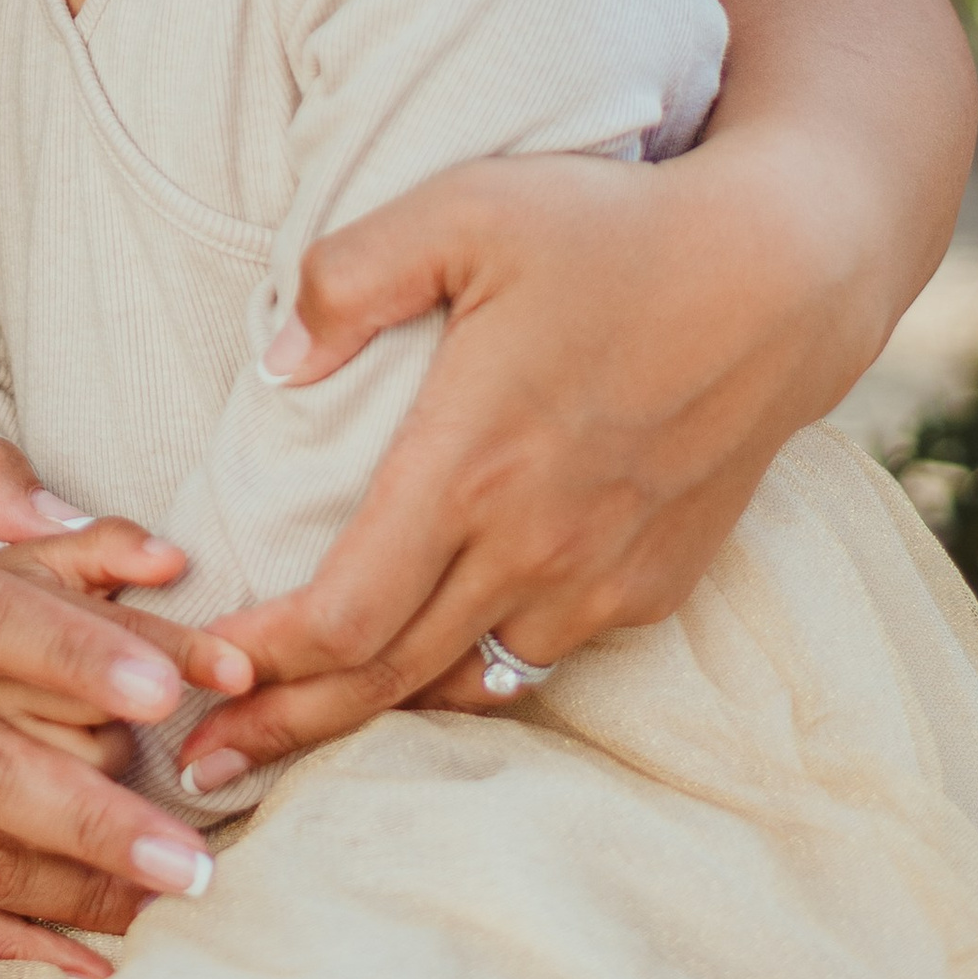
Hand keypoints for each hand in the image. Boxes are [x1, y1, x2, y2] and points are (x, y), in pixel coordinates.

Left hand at [189, 129, 898, 783]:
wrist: (783, 276)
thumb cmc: (613, 230)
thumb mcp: (463, 210)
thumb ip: (350, 277)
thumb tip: (276, 363)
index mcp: (471, 469)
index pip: (342, 617)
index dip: (260, 662)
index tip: (194, 673)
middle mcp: (534, 547)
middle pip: (385, 678)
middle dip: (285, 727)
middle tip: (201, 768)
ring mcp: (600, 578)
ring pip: (465, 679)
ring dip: (376, 709)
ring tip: (295, 726)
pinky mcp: (652, 584)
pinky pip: (538, 654)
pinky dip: (467, 672)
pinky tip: (423, 666)